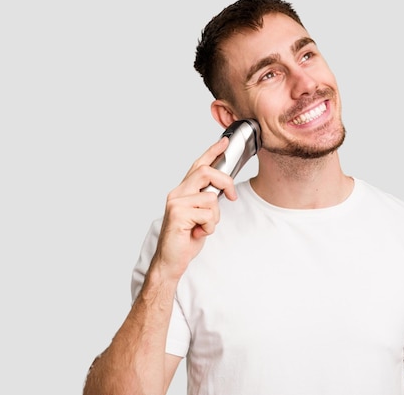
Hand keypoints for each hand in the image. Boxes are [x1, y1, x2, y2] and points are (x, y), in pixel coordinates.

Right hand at [154, 137, 237, 278]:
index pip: (198, 165)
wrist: (171, 260)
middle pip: (206, 172)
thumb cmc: (186, 239)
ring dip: (214, 218)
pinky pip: (208, 214)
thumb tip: (223, 190)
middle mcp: (177, 193)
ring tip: (202, 228)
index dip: (212, 152)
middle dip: (225, 182)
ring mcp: (176, 202)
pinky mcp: (178, 214)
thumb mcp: (200, 215)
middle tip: (232, 197)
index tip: (224, 142)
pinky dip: (209, 227)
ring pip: (211, 198)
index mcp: (182, 191)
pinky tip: (197, 233)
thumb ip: (207, 200)